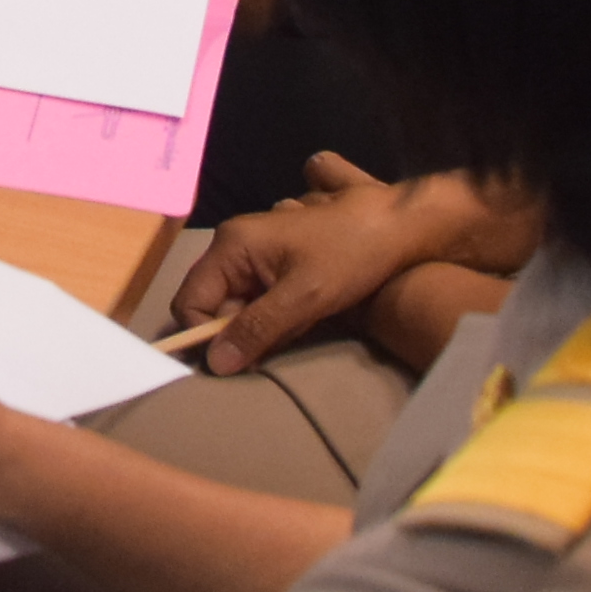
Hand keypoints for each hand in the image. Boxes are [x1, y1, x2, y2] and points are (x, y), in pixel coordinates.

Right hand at [171, 156, 531, 373]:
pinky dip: (274, 315)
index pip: (191, 299)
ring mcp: (256, 250)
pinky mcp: (277, 260)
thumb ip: (256, 329)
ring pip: (238, 303)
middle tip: (271, 346)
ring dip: (259, 325)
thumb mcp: (303, 298)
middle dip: (237, 331)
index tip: (230, 364)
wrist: (399, 226)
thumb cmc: (350, 256)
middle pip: (213, 302)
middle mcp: (235, 243)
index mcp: (232, 244)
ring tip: (295, 327)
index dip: (203, 335)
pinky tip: (302, 318)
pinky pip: (258, 296)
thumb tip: (215, 363)